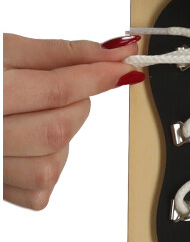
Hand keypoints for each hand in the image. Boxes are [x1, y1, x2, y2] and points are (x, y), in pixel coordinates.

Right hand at [3, 34, 142, 209]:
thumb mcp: (0, 52)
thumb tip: (115, 50)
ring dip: (62, 137)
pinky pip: (40, 191)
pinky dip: (47, 168)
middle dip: (77, 104)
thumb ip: (59, 53)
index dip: (98, 75)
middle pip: (58, 128)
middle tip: (65, 87)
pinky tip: (26, 145)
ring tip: (35, 114)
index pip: (55, 88)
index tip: (126, 64)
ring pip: (52, 164)